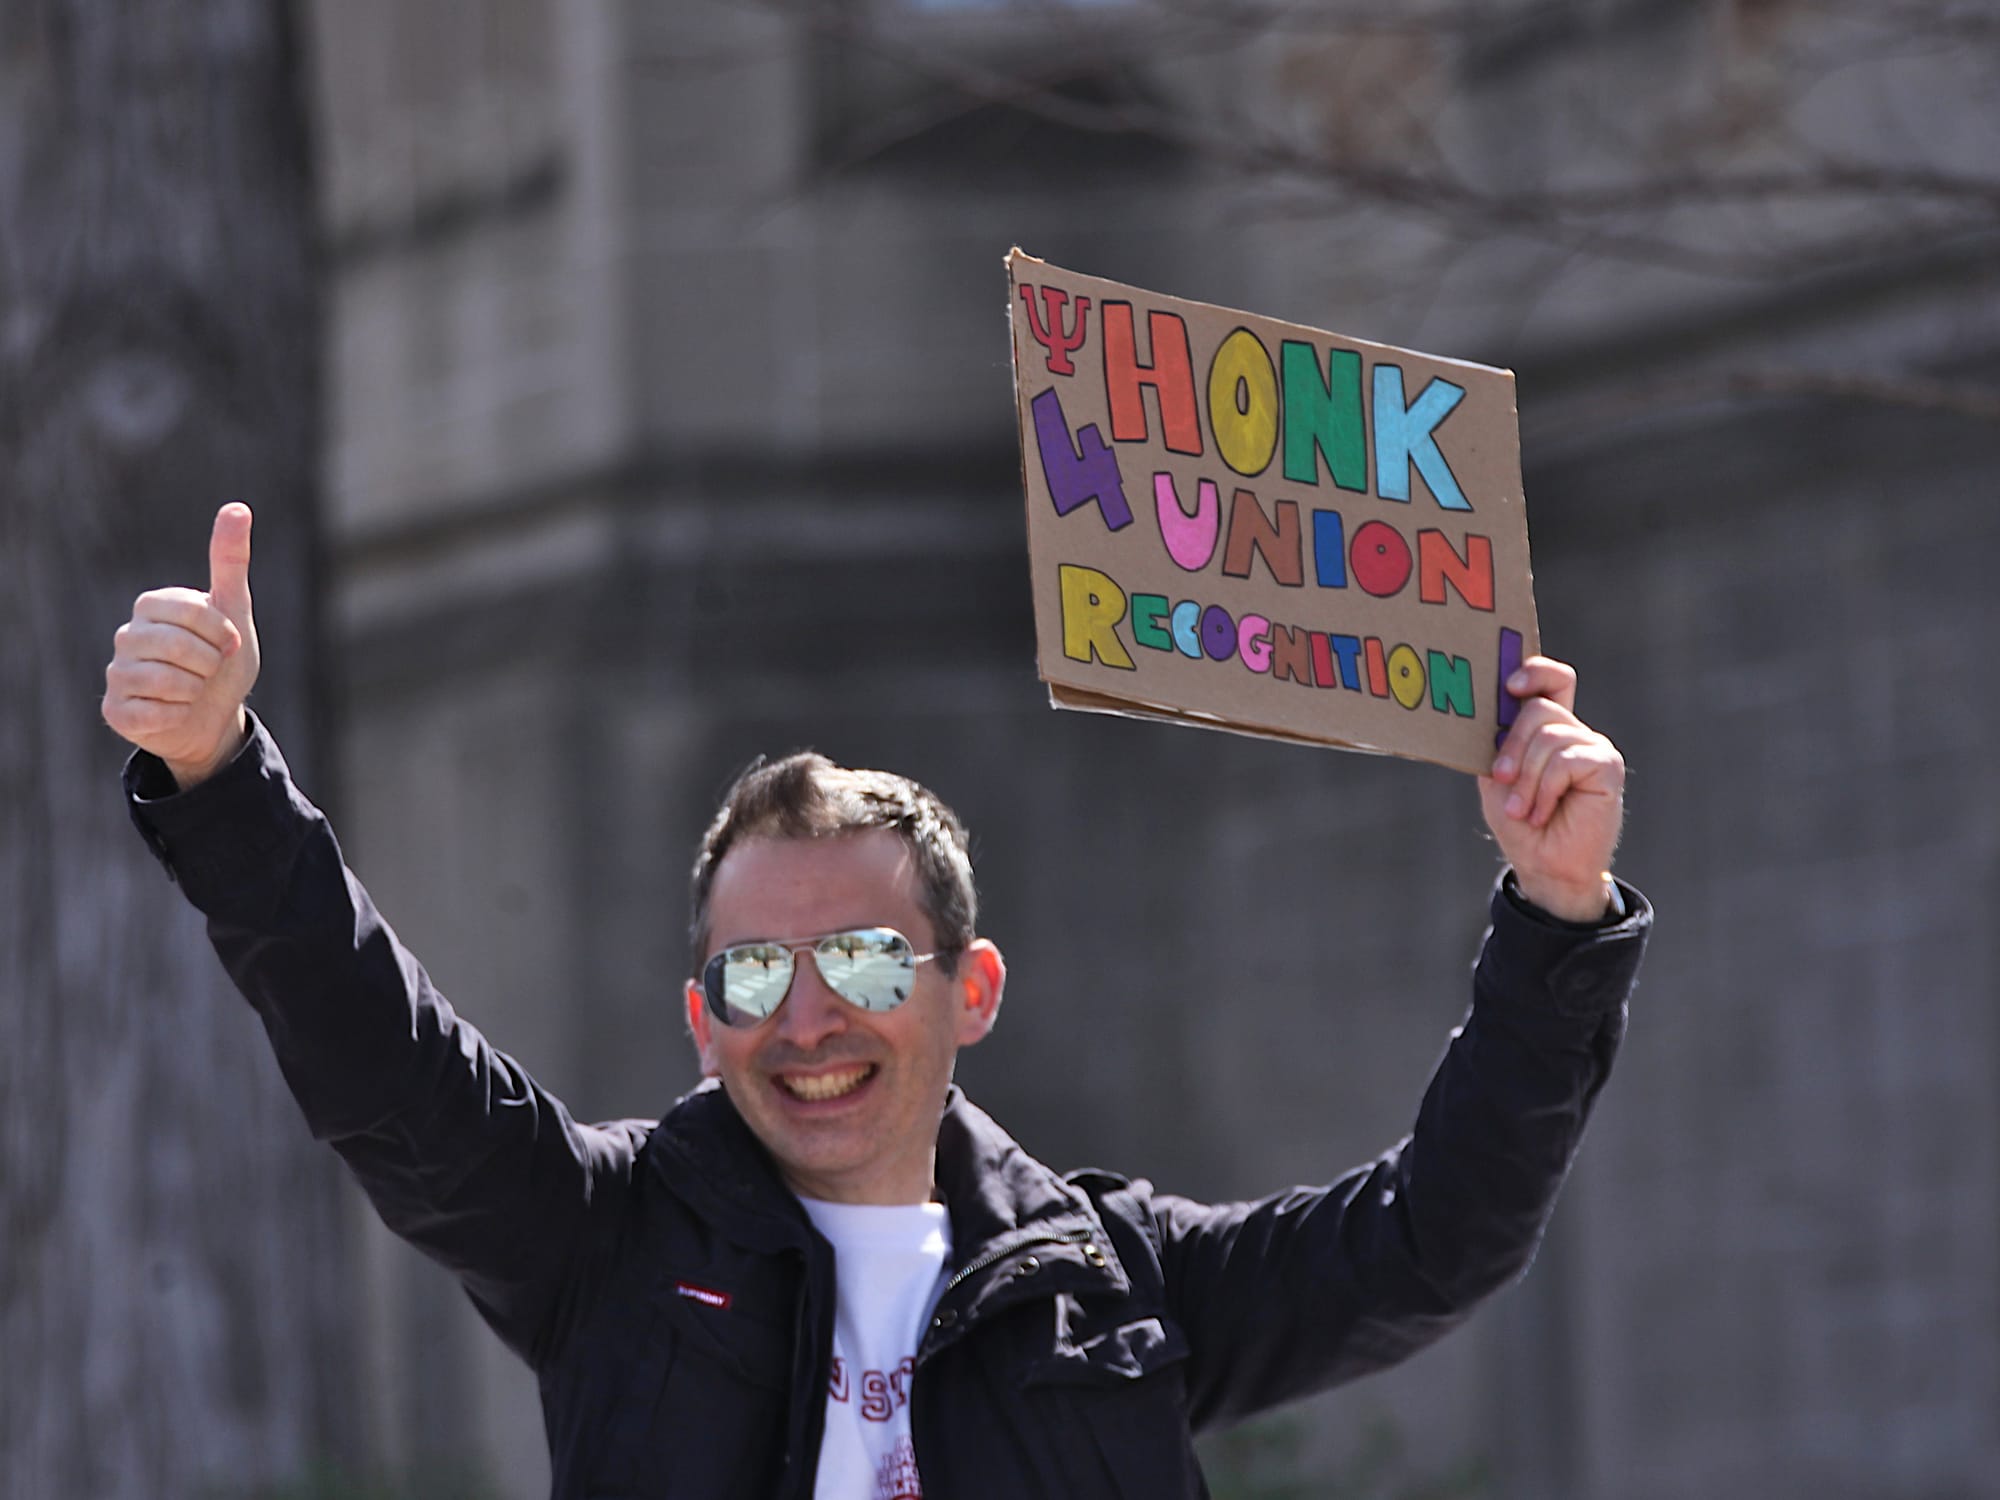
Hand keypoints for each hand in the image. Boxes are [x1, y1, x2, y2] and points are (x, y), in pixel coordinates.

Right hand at [102, 503, 259, 789]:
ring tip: (193, 690)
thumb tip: (237, 507)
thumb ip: (230, 562)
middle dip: (210, 663)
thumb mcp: (234, 610)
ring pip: (165, 681)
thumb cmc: (222, 661)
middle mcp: (128, 635)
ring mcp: (117, 673)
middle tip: (211, 670)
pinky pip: (152, 713)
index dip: (220, 633)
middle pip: (177, 646)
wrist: (216, 717)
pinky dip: (177, 715)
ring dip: (195, 690)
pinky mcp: (115, 710)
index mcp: (153, 606)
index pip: (192, 611)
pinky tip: (175, 712)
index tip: (228, 643)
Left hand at [1479, 656, 1624, 921]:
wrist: (1544, 866)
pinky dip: (1545, 789)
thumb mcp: (1496, 776)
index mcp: (1548, 728)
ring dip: (1526, 778)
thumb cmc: (1520, 822)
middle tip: (1501, 779)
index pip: (1552, 679)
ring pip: (1549, 736)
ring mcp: (1593, 747)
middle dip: (1511, 746)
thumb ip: (1496, 739)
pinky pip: (1565, 761)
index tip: (1509, 686)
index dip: (1534, 671)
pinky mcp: (1607, 766)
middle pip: (1539, 708)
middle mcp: (1574, 731)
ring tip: (1524, 809)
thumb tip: (1489, 704)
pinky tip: (1543, 812)